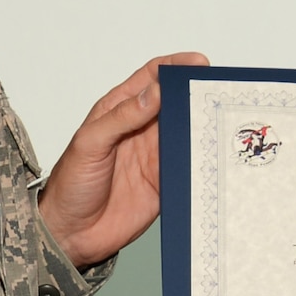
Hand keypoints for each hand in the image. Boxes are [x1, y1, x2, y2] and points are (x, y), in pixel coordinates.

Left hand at [39, 52, 207, 267]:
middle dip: (197, 93)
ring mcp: (155, 155)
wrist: (71, 233)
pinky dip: (203, 158)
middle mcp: (141, 129)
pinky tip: (216, 153)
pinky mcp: (165, 181)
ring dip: (204, 125)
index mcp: (120, 110)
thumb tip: (155, 92)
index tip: (199, 63)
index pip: (152, 78)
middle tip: (220, 90)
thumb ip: (122, 117)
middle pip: (176, 102)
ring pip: (187, 131)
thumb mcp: (90, 143)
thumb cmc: (70, 184)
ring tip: (225, 119)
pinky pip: (189, 164)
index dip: (175, 66)